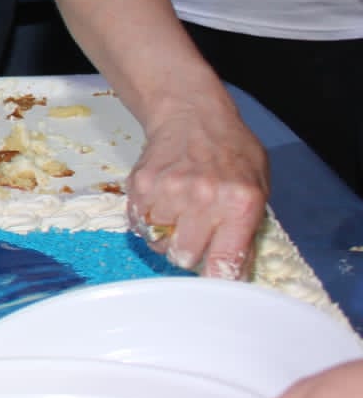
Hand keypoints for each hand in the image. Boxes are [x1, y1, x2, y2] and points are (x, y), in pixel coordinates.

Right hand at [124, 89, 269, 278]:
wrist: (190, 114)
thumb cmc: (230, 151)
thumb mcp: (258, 185)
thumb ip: (248, 227)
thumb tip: (236, 268)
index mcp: (239, 203)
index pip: (225, 261)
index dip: (218, 278)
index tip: (214, 282)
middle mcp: (203, 199)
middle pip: (184, 257)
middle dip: (189, 254)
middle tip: (195, 239)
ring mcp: (168, 191)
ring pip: (158, 243)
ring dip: (166, 237)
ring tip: (177, 217)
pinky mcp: (140, 185)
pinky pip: (139, 223)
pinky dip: (148, 222)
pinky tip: (161, 205)